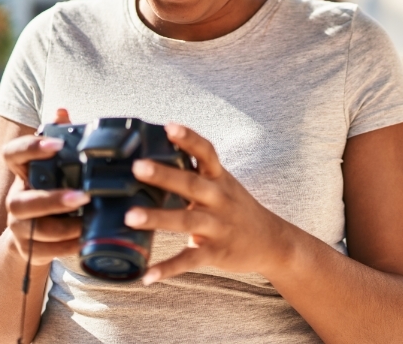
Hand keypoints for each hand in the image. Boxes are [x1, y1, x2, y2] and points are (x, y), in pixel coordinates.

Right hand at [0, 108, 88, 263]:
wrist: (38, 235)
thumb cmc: (55, 191)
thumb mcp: (60, 167)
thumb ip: (62, 140)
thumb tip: (62, 110)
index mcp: (24, 174)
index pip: (13, 155)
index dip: (30, 148)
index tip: (56, 146)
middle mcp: (17, 199)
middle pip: (21, 201)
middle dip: (51, 199)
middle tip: (82, 197)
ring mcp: (19, 226)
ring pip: (31, 228)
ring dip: (62, 227)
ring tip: (86, 223)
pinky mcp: (28, 249)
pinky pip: (43, 251)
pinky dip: (65, 247)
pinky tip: (83, 241)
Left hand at [124, 124, 293, 284]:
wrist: (272, 241)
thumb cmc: (237, 208)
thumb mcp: (222, 184)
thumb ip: (195, 172)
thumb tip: (156, 153)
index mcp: (219, 179)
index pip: (205, 153)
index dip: (188, 139)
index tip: (169, 127)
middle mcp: (219, 199)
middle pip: (190, 184)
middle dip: (164, 175)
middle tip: (137, 166)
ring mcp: (218, 226)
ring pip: (186, 220)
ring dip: (158, 218)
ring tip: (129, 218)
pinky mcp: (216, 252)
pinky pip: (190, 260)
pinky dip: (168, 268)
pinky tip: (147, 275)